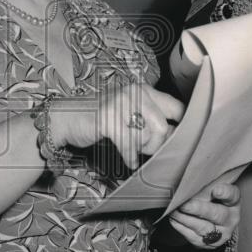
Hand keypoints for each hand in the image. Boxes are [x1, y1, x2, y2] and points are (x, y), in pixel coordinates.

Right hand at [51, 82, 183, 167]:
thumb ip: (154, 121)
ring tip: (133, 150)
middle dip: (158, 144)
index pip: (176, 107)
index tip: (183, 143)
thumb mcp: (131, 114)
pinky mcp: (108, 119)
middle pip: (163, 127)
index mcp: (145, 90)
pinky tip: (130, 161)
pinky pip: (129, 144)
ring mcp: (121, 104)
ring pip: (147, 136)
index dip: (184, 127)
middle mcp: (135, 92)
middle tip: (148, 150)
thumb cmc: (103, 119)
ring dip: (141, 149)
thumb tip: (179, 138)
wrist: (67, 118)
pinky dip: (130, 156)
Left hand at [168, 182, 239, 247]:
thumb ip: (206, 184)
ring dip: (185, 219)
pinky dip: (181, 227)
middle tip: (184, 205)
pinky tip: (174, 219)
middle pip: (217, 214)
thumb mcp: (212, 188)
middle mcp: (230, 219)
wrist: (212, 220)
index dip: (224, 193)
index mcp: (233, 202)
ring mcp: (221, 234)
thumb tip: (189, 184)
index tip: (216, 190)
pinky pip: (194, 238)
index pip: (232, 195)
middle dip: (198, 209)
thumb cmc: (211, 199)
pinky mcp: (208, 244)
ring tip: (174, 210)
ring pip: (203, 228)